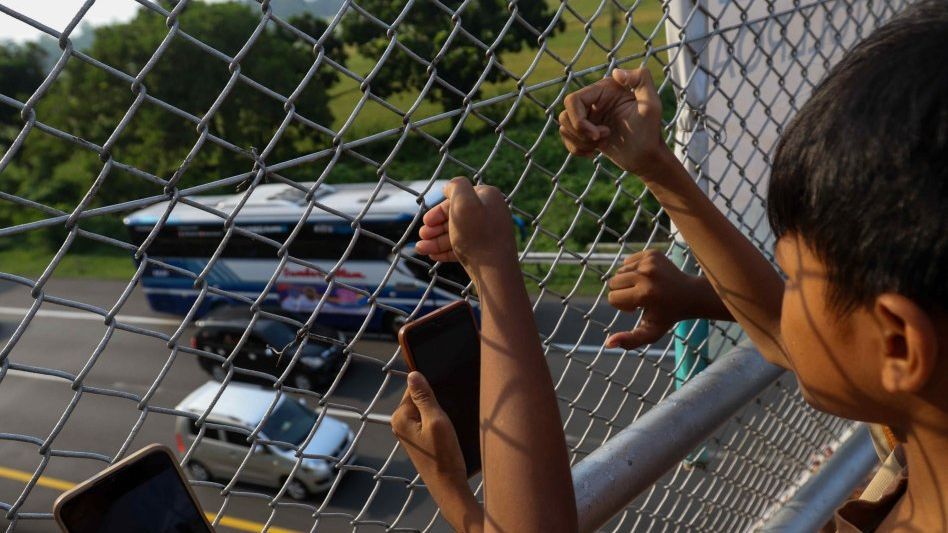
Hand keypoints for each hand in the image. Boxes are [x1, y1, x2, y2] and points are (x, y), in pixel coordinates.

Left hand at [392, 372, 480, 529]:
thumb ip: (424, 396)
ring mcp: (407, 433)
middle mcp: (399, 424)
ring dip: (437, 414)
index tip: (443, 400)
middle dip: (434, 402)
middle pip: (418, 399)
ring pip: (424, 411)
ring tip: (447, 427)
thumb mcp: (437, 421)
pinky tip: (446, 434)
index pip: (414, 388)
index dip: (431, 390)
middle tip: (446, 416)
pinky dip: (437, 423)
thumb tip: (413, 373)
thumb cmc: (444, 455)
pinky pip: (426, 422)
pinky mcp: (417, 440)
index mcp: (399, 416)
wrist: (448, 486)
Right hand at [415, 177, 517, 278]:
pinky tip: (433, 255)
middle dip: (435, 226)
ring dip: (436, 240)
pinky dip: (446, 250)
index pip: (459, 197)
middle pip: (456, 216)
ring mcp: (488, 233)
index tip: (426, 220)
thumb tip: (450, 186)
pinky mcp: (484, 251)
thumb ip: (456, 186)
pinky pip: (462, 247)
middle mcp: (490, 213)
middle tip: (422, 235)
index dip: (439, 209)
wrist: (494, 270)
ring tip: (421, 248)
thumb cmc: (477, 234)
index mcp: (487, 197)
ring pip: (456, 233)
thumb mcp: (463, 202)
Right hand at [559, 68, 669, 176]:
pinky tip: (594, 152)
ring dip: (580, 142)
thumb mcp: (651, 104)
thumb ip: (641, 80)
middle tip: (600, 140)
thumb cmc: (650, 131)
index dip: (578, 120)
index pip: (573, 100)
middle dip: (579, 133)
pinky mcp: (584, 132)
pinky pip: (566, 139)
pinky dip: (577, 149)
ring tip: (600, 144)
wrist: (646, 155)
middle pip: (564, 115)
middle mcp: (593, 101)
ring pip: (564, 128)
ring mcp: (588, 117)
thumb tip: (616, 73)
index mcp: (604, 90)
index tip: (597, 135)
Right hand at [606, 250, 729, 348]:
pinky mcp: (651, 253)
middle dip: (622, 292)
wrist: (690, 295)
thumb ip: (629, 341)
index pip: (613, 298)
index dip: (622, 306)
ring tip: (644, 287)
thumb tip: (607, 344)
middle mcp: (647, 275)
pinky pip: (628, 261)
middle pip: (613, 282)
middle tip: (639, 298)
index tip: (637, 308)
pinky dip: (633, 270)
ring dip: (628, 281)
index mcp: (645, 294)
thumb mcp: (650, 332)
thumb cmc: (667, 316)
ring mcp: (649, 262)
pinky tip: (648, 278)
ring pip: (619, 271)